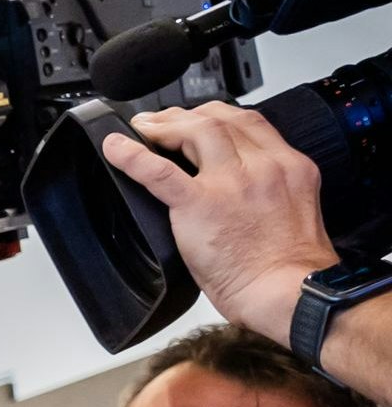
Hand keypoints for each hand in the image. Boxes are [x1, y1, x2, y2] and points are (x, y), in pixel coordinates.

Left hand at [106, 105, 340, 345]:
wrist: (288, 291)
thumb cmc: (288, 266)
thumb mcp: (290, 210)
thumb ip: (265, 190)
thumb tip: (234, 189)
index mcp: (288, 166)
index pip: (250, 121)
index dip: (218, 115)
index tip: (197, 119)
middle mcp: (264, 165)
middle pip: (222, 119)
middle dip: (187, 115)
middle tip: (162, 122)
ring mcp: (233, 182)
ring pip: (198, 131)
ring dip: (166, 126)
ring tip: (144, 129)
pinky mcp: (202, 204)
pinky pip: (160, 172)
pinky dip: (133, 156)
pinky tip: (116, 148)